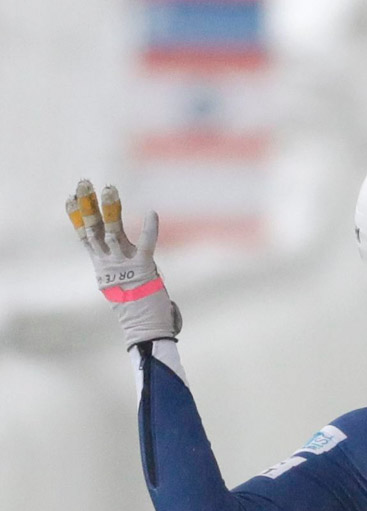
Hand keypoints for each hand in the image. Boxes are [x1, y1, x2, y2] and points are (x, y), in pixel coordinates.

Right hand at [66, 180, 180, 347]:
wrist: (145, 327)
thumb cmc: (138, 306)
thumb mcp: (123, 280)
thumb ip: (122, 262)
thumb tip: (122, 251)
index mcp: (102, 265)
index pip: (86, 236)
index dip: (78, 216)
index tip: (70, 197)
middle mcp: (109, 262)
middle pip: (94, 229)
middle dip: (88, 205)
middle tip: (84, 183)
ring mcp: (124, 264)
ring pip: (112, 232)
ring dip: (111, 210)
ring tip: (110, 189)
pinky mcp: (144, 268)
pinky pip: (147, 244)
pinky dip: (150, 228)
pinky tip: (152, 213)